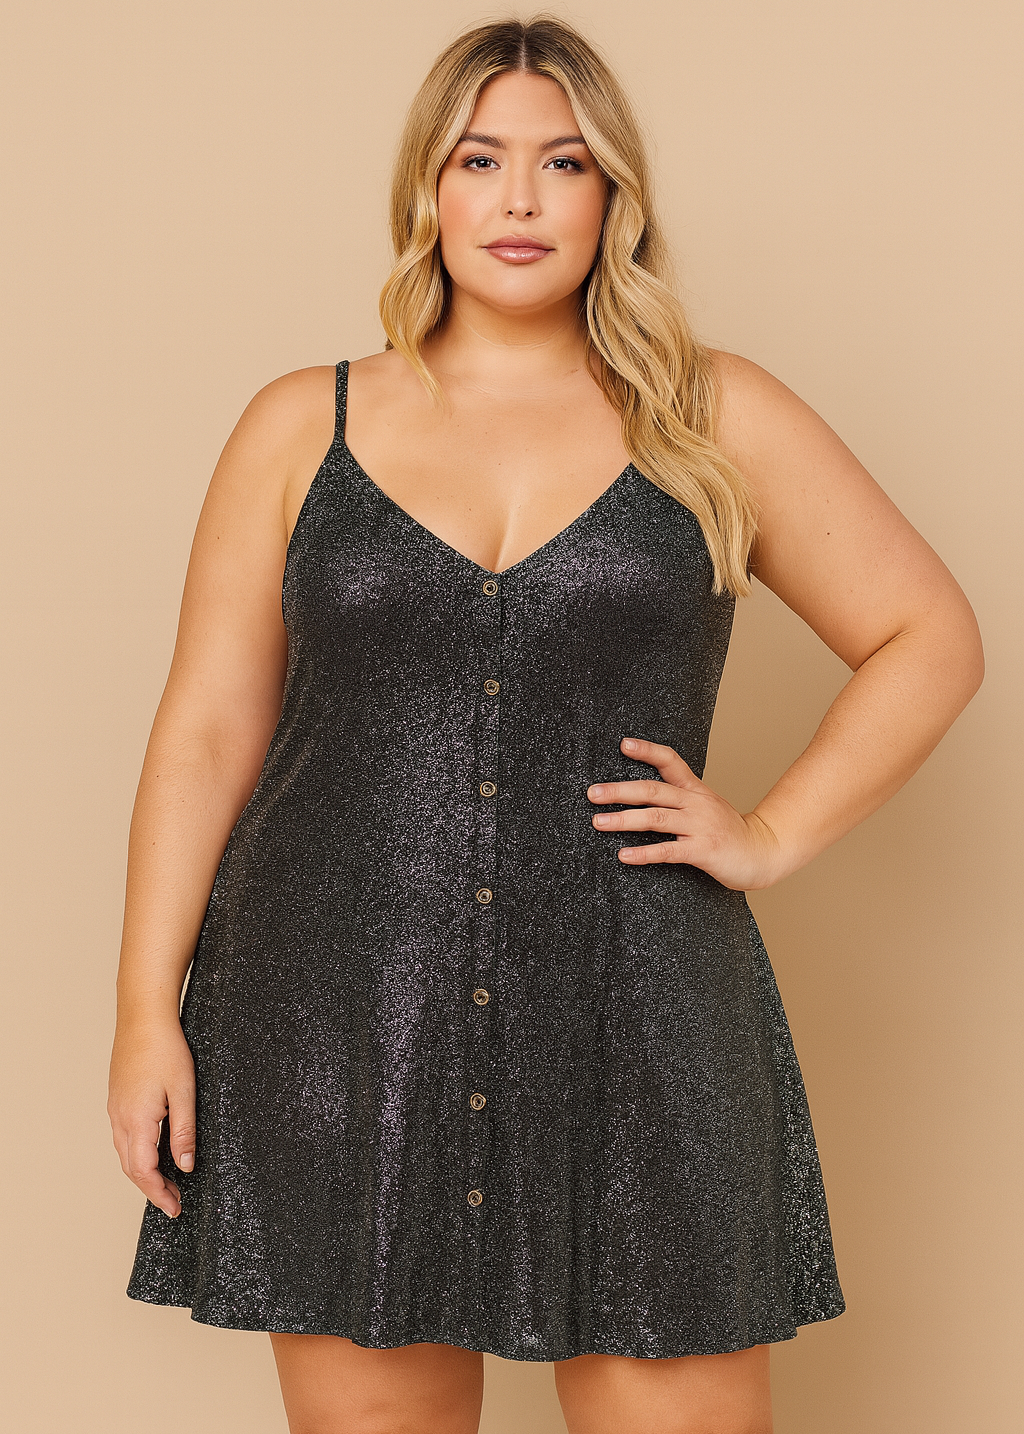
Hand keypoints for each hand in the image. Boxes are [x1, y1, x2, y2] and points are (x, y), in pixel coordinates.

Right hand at [107, 1017, 196, 1218]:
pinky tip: (153, 1152)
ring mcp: (115, 1109)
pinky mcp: (117, 1100)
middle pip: (131, 1168)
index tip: (175, 1208)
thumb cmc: (166, 1049)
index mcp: (137, 1120)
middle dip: (152, 1189)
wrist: (143, 1018)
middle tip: (174, 1202)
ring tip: (166, 1182)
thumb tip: (184, 1166)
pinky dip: (137, 1154)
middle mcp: (120, 1119)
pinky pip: (123, 1137)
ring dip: (143, 1173)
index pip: (144, 1172)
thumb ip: (184, 1132)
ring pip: (125, 1153)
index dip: (159, 1194)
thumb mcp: (184, 1092)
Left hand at [587, 736, 784, 890]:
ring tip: (598, 822)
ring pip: (655, 818)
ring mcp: (700, 826)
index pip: (670, 761)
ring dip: (624, 820)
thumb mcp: (706, 805)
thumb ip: (679, 797)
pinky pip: (668, 851)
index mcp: (695, 789)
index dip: (647, 751)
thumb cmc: (729, 831)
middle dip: (619, 791)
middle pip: (652, 790)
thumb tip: (641, 793)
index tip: (624, 744)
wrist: (764, 852)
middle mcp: (696, 803)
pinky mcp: (703, 850)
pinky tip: (624, 855)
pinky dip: (644, 853)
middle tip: (593, 793)